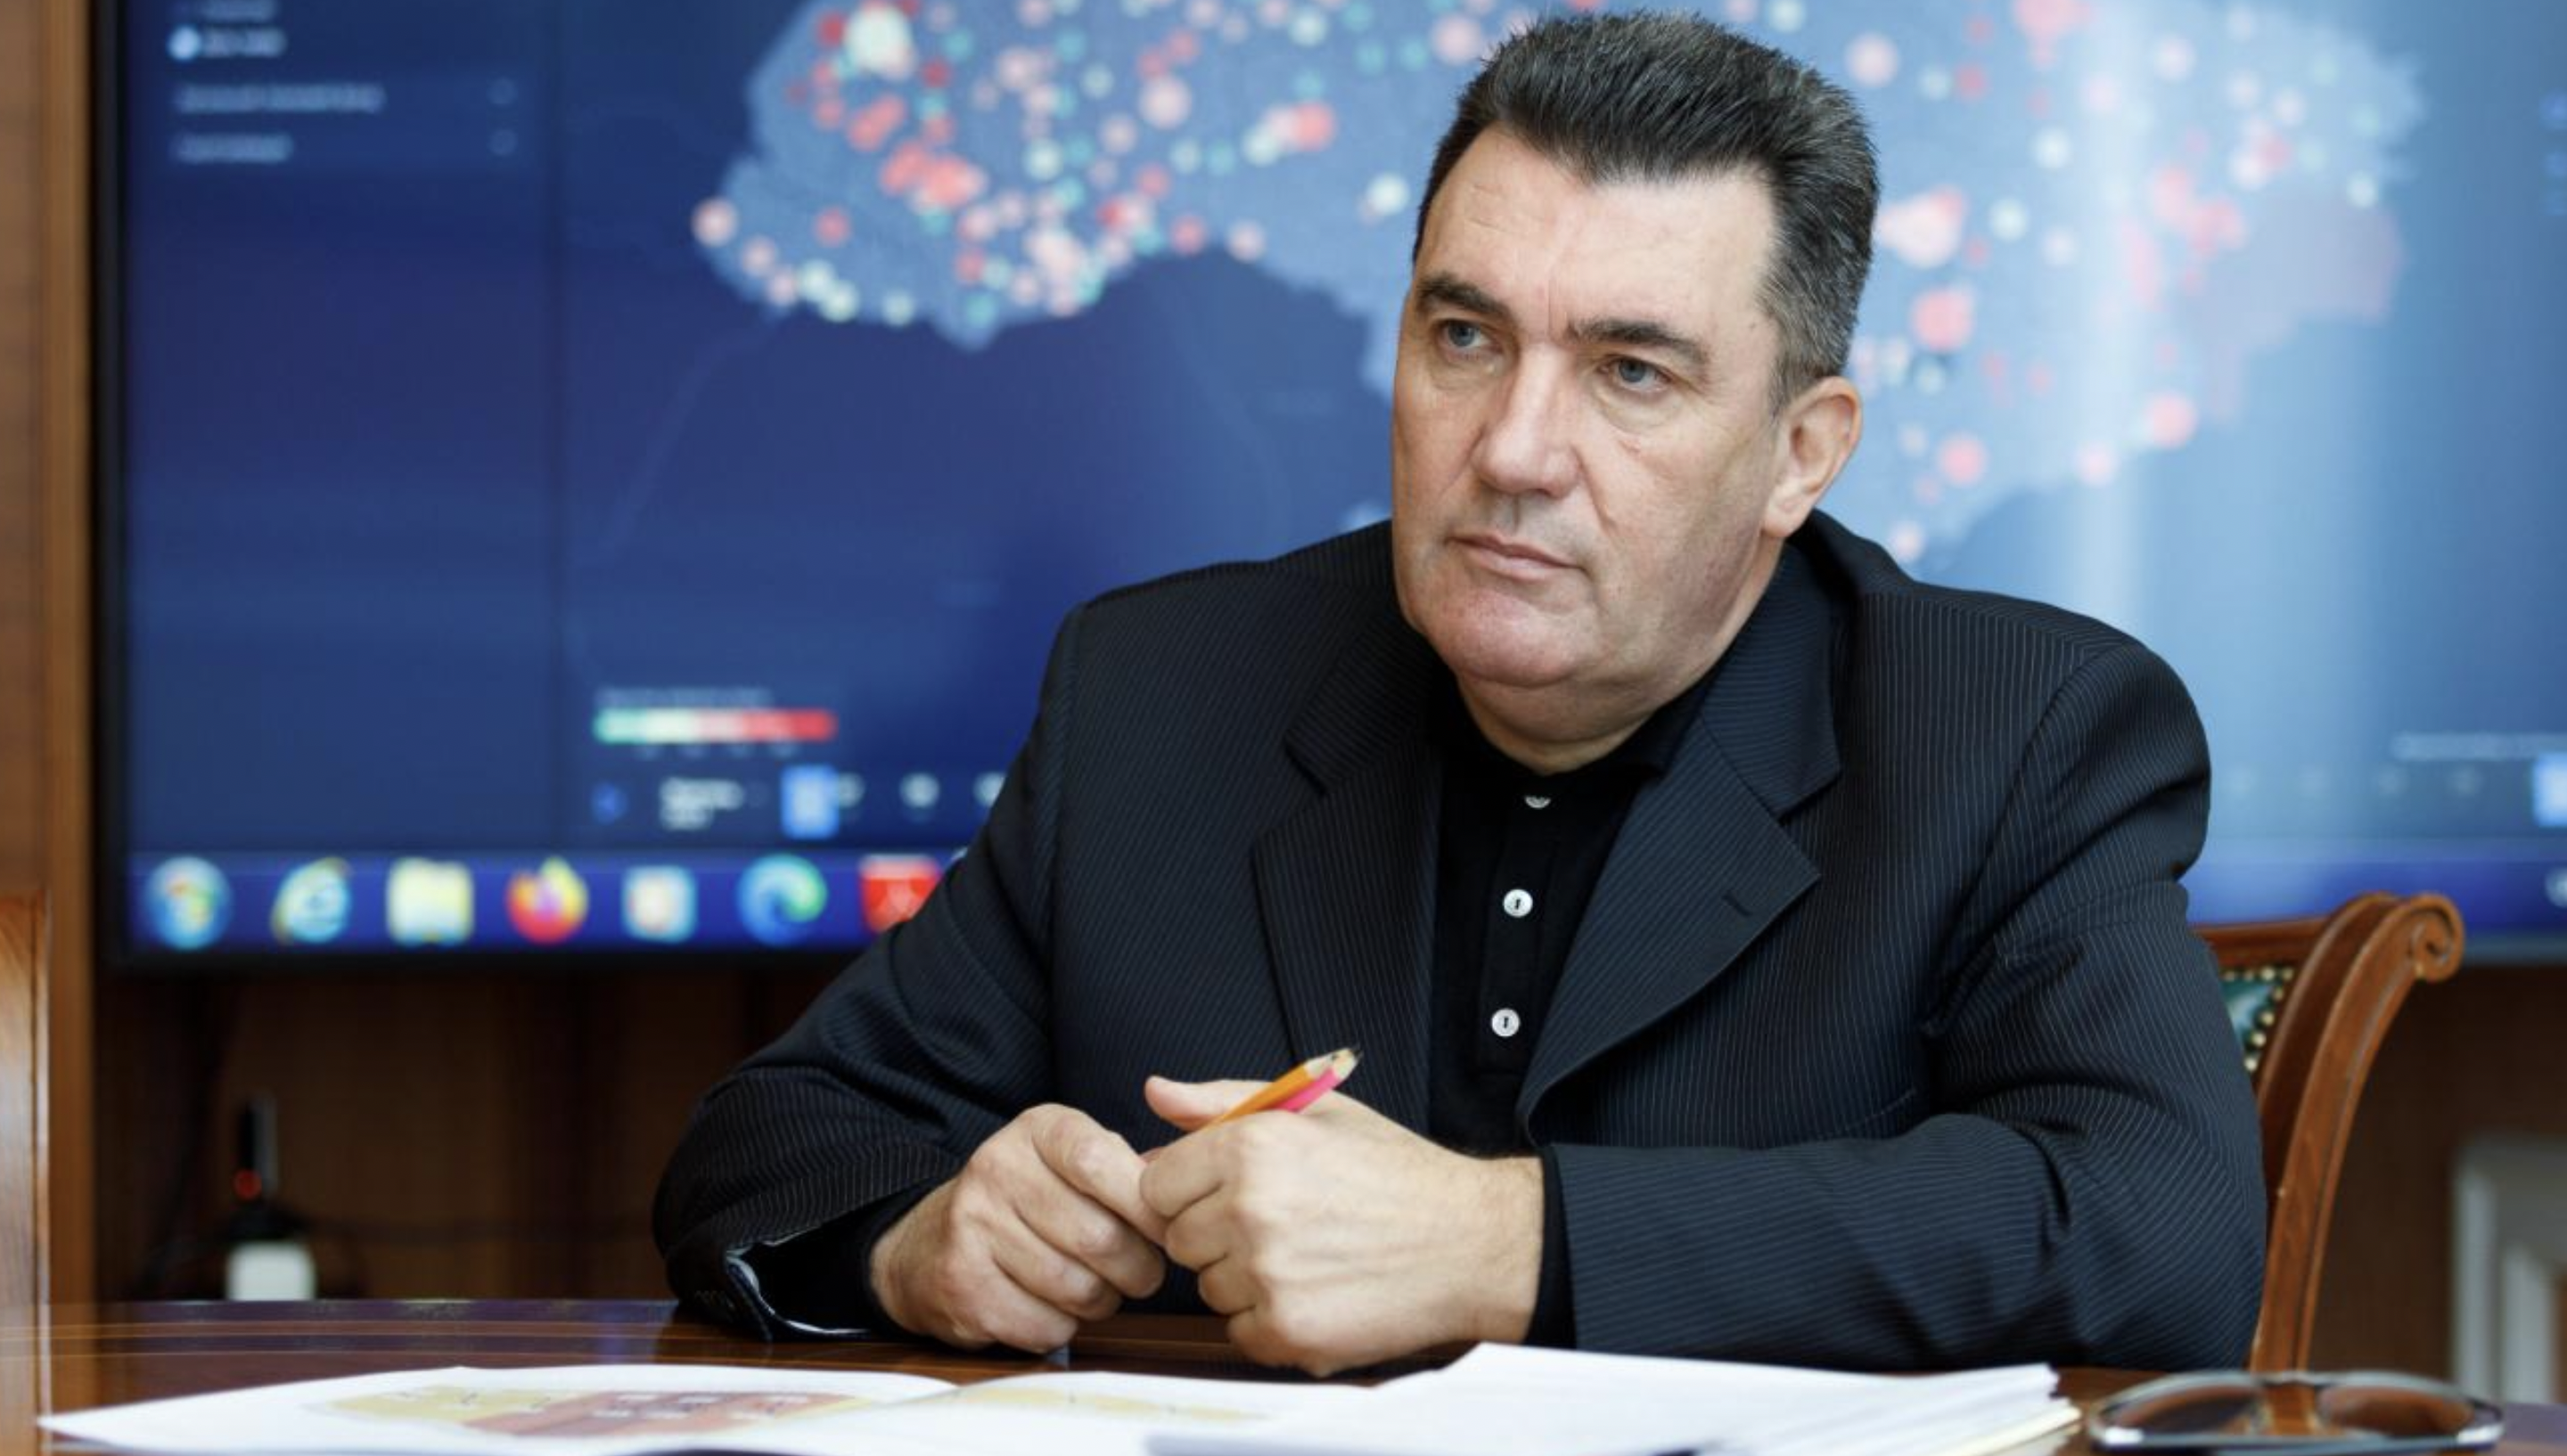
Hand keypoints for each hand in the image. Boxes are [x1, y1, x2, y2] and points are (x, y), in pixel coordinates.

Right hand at [870, 1104, 1167, 1352]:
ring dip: (1102, 1302)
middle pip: (1099, 1237)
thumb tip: (1188, 1186)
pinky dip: (1062, 1328)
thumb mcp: (1071, 1158)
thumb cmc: (1029, 1201)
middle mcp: (996, 1169)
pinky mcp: (962, 1285)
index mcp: (1036, 1130)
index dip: (1147, 1205)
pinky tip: (1051, 1307)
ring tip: (1095, 1289)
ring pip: (1077, 1289)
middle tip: (1140, 1273)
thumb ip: (1130, 1165)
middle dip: (1137, 1269)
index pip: (1100, 1161)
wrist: (929, 1244)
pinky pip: (1045, 1326)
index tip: (1169, 1230)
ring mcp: (972, 1228)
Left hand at [1138, 1077, 1542, 1374]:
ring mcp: (1266, 1276)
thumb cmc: (1394, 1173)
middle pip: (1178, 1238)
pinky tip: (1315, 1291)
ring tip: (1306, 1257)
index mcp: (1250, 1147)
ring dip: (1242, 1279)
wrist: (1469, 1242)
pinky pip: (1239, 1332)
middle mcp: (1250, 1210)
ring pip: (1207, 1288)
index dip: (1193, 1189)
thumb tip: (1155, 1093)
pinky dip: (1269, 1321)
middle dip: (1216, 1234)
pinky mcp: (1286, 1331)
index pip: (1156, 1184)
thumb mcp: (1315, 1110)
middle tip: (1282, 1224)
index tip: (1232, 1192)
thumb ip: (1221, 1101)